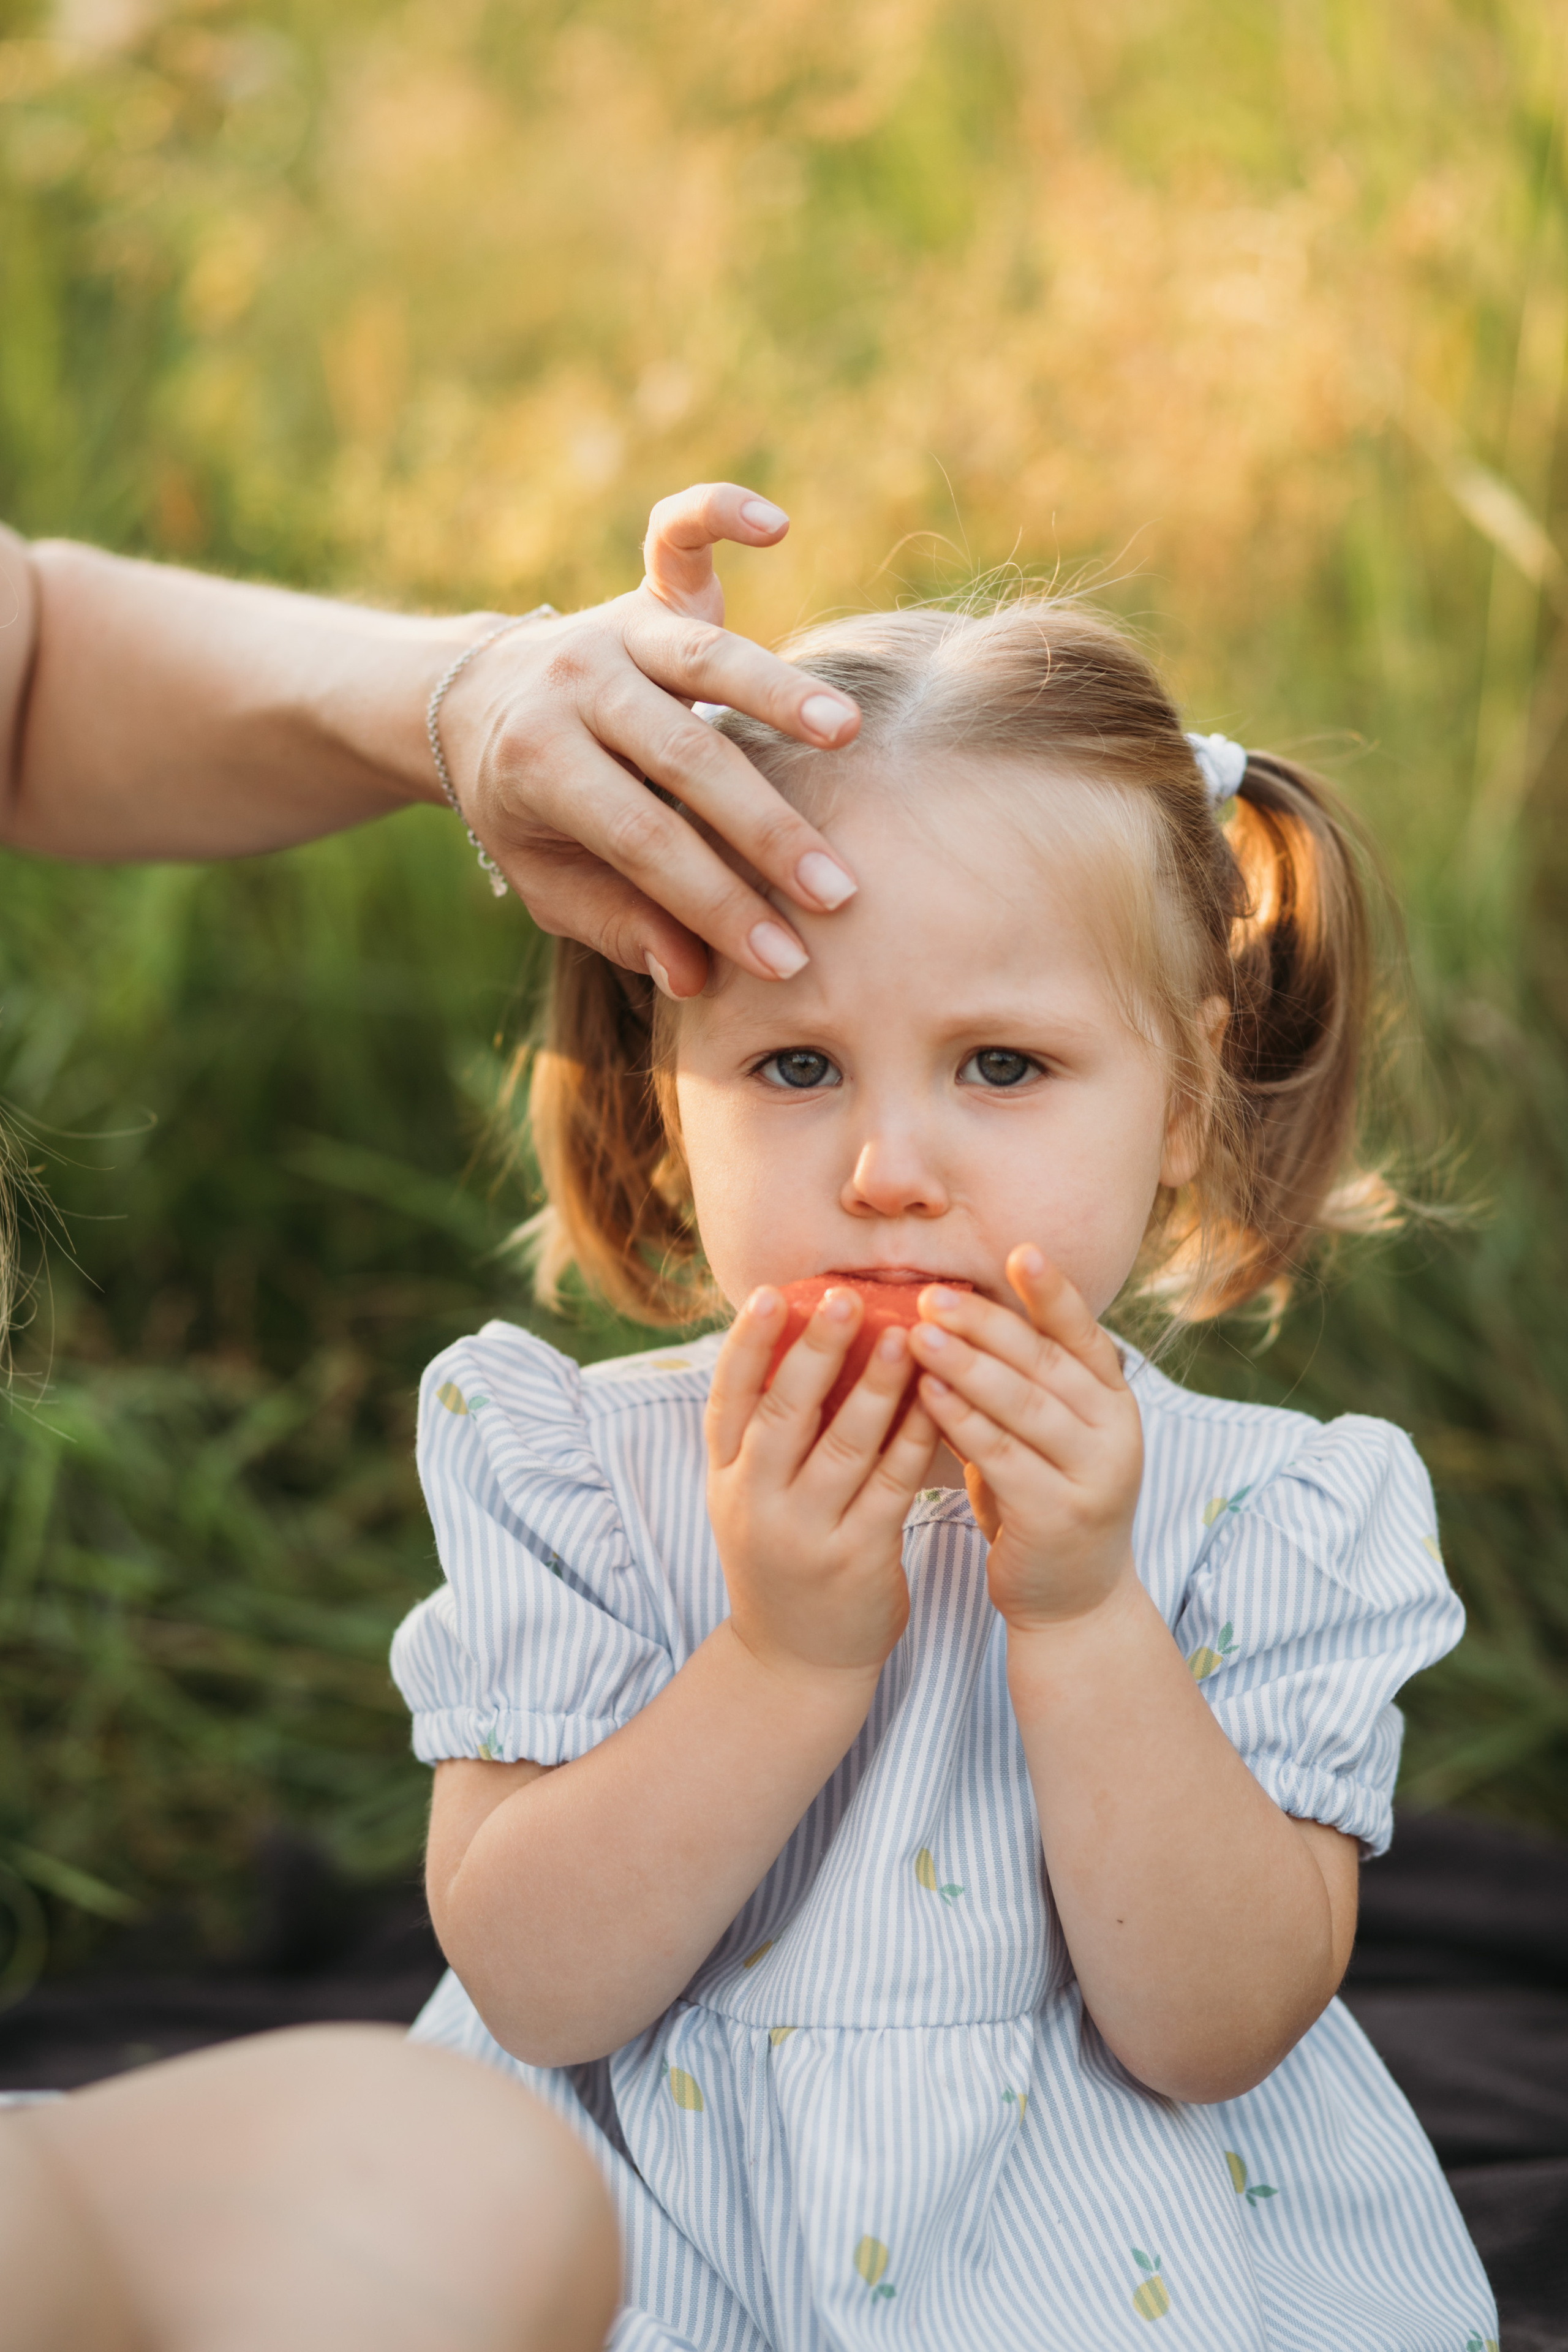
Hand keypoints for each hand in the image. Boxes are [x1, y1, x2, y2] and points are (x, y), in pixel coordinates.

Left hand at [436, 484, 862, 996]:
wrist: (467, 703)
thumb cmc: (526, 810)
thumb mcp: (547, 877)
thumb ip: (617, 924)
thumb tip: (692, 979)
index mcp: (537, 766)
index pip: (644, 843)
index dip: (717, 905)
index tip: (784, 959)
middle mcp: (573, 688)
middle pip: (683, 760)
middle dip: (766, 832)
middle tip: (837, 890)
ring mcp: (609, 629)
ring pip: (703, 657)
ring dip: (781, 694)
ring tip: (848, 735)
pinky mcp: (640, 588)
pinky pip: (676, 533)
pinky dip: (720, 514)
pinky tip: (774, 525)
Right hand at [704, 1285, 938, 1677]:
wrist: (793, 1663)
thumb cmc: (782, 1559)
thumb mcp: (749, 1498)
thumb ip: (763, 1435)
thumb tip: (798, 1340)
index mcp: (724, 1478)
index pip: (727, 1399)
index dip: (746, 1345)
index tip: (769, 1293)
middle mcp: (754, 1501)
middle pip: (782, 1413)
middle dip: (814, 1351)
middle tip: (843, 1297)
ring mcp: (804, 1533)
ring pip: (843, 1445)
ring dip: (876, 1387)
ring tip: (906, 1336)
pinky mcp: (856, 1557)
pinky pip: (891, 1485)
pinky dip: (915, 1438)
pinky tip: (938, 1400)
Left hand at [908, 1247, 1142, 1629]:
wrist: (1072, 1601)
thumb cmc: (1042, 1499)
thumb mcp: (1043, 1435)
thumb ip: (1020, 1383)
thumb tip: (955, 1315)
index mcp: (1113, 1401)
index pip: (1084, 1335)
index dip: (1053, 1294)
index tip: (1020, 1251)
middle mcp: (1116, 1431)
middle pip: (1045, 1363)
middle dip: (987, 1325)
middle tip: (933, 1294)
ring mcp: (1094, 1474)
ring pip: (1024, 1405)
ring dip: (967, 1366)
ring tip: (918, 1334)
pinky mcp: (1059, 1515)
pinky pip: (1002, 1456)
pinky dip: (962, 1421)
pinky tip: (925, 1395)